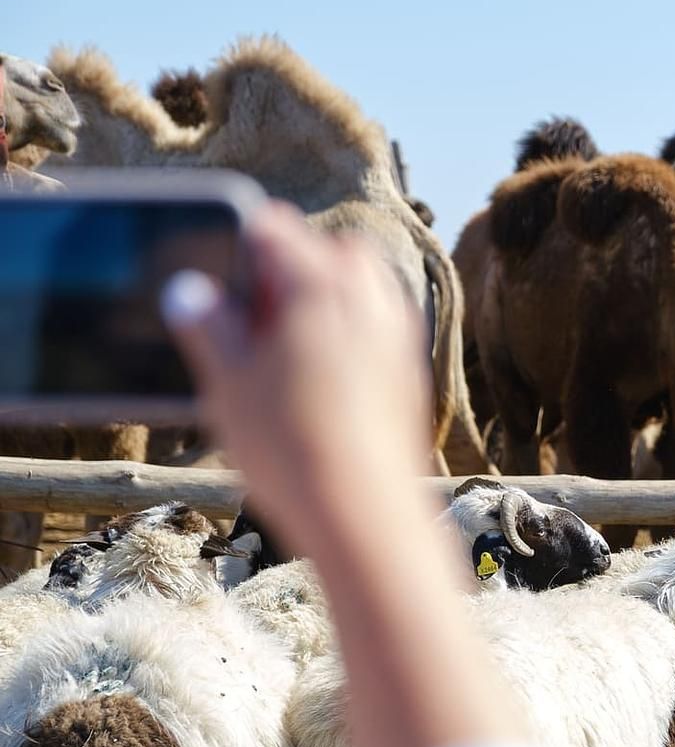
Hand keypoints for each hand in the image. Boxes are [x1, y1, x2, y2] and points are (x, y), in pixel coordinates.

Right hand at [164, 201, 433, 553]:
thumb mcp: (227, 383)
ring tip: (281, 344)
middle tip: (250, 306)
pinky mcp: (411, 374)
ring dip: (325, 298)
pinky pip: (378, 328)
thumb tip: (191, 291)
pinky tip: (319, 376)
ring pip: (362, 289)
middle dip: (292, 265)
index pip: (275, 229)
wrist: (366, 517)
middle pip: (330, 252)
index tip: (214, 257)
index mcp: (322, 286)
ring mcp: (398, 337)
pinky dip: (350, 333)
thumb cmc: (294, 448)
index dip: (238, 236)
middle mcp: (371, 302)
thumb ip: (209, 327)